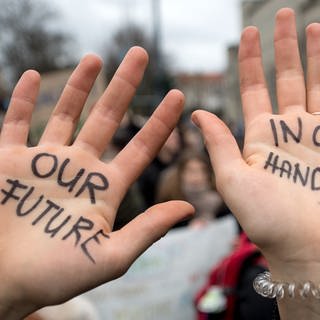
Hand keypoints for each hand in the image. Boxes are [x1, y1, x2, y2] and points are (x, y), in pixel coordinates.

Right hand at [0, 47, 193, 318]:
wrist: (4, 284)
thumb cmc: (56, 276)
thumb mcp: (111, 256)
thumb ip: (148, 229)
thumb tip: (188, 208)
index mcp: (105, 189)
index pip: (141, 147)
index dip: (161, 122)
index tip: (179, 96)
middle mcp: (79, 169)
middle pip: (108, 118)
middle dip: (124, 86)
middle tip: (140, 54)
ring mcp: (44, 162)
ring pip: (66, 113)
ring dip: (80, 85)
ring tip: (96, 57)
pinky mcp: (9, 162)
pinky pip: (15, 123)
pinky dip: (21, 100)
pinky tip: (29, 76)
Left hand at [193, 8, 319, 318]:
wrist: (304, 245)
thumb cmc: (266, 219)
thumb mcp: (232, 179)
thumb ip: (218, 144)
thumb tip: (195, 113)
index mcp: (258, 137)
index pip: (253, 88)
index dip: (251, 61)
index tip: (248, 35)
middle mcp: (285, 131)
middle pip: (284, 79)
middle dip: (282, 48)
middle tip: (280, 16)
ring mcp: (313, 134)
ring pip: (314, 84)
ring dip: (312, 55)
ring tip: (310, 23)